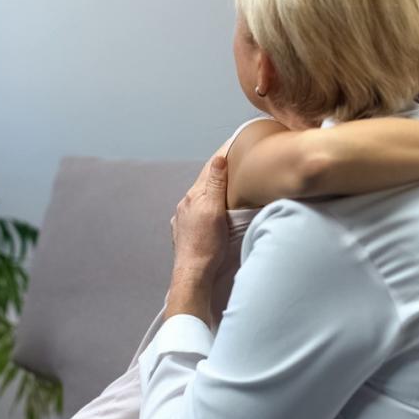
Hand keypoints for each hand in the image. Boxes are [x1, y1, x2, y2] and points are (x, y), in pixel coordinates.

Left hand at [169, 154, 229, 279]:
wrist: (193, 274)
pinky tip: (213, 211)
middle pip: (205, 183)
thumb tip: (219, 159)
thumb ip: (216, 185)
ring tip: (226, 185)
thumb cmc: (206, 246)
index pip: (210, 169)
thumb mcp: (215, 211)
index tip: (233, 144)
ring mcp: (184, 219)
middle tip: (234, 161)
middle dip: (218, 172)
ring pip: (201, 198)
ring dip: (212, 190)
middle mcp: (186, 205)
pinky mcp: (186, 231)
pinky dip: (208, 206)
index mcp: (194, 196)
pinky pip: (198, 212)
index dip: (222, 156)